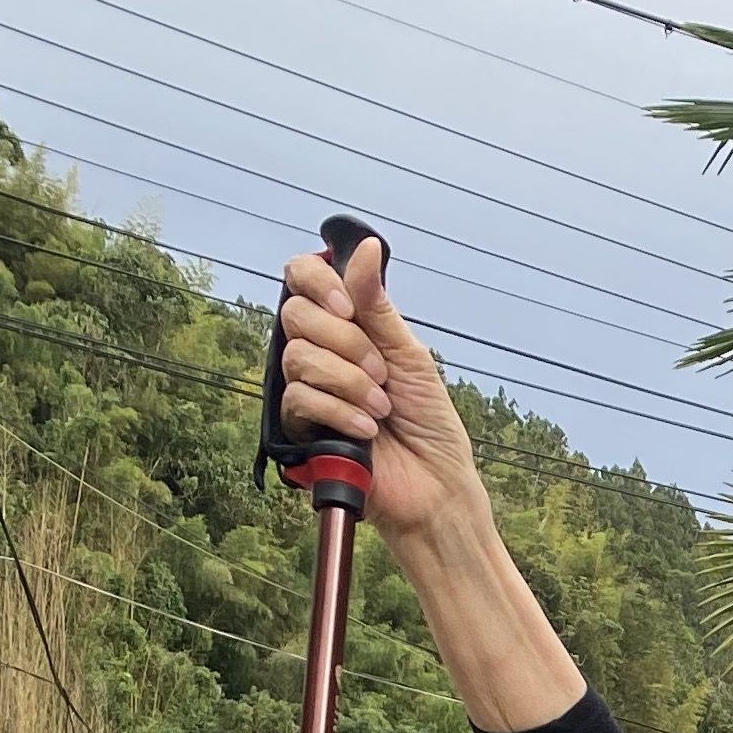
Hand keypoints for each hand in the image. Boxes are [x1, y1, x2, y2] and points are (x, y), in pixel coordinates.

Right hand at [273, 239, 490, 551]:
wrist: (435, 486)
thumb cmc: (429, 423)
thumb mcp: (408, 353)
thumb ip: (376, 304)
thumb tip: (366, 247)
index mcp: (344, 327)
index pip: (302, 277)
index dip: (317, 282)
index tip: (347, 305)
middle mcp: (319, 352)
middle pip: (297, 314)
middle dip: (347, 342)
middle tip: (381, 374)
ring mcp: (307, 388)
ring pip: (298, 356)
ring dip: (348, 382)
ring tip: (381, 409)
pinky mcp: (301, 429)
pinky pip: (299, 399)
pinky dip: (338, 411)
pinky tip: (366, 430)